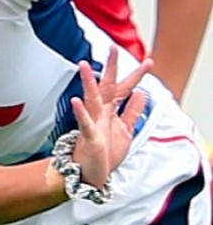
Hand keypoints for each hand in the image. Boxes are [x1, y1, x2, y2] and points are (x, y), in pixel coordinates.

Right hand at [70, 49, 151, 187]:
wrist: (89, 175)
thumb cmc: (104, 154)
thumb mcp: (125, 131)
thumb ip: (132, 113)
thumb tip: (141, 95)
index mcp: (110, 112)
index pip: (124, 89)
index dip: (136, 76)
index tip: (148, 61)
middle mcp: (100, 115)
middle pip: (107, 86)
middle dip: (110, 68)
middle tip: (112, 49)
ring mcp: (92, 124)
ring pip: (91, 100)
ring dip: (88, 83)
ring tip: (83, 66)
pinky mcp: (88, 137)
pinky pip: (83, 123)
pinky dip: (80, 112)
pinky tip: (76, 101)